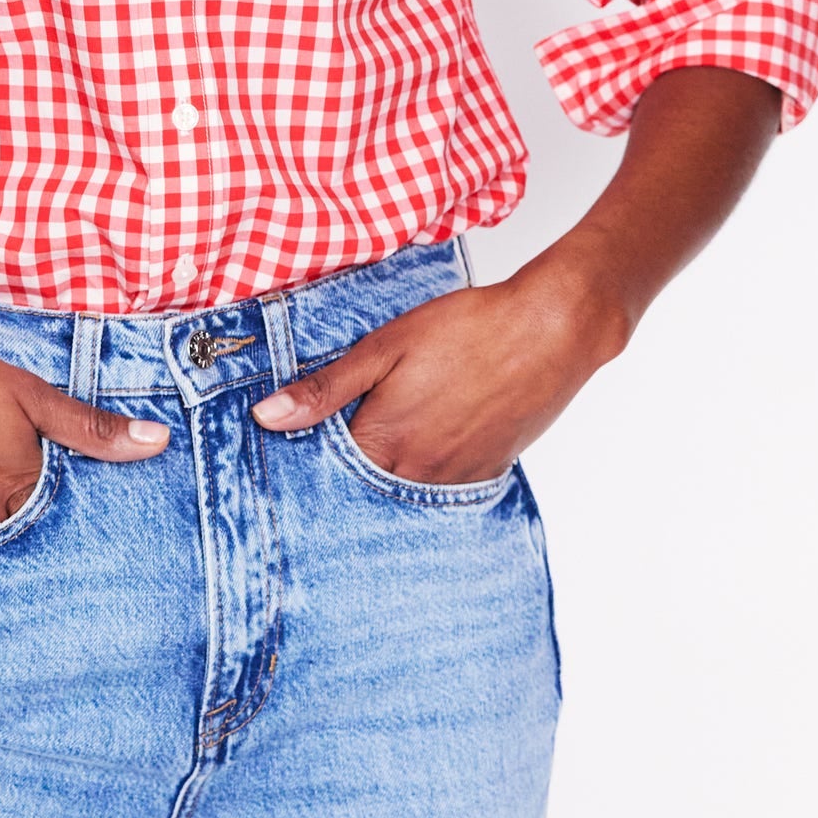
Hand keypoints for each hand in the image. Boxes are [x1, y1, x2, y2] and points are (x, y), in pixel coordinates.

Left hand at [250, 254, 630, 483]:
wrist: (551, 329)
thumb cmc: (468, 329)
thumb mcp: (384, 347)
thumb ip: (324, 388)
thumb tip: (266, 417)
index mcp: (383, 442)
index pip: (325, 472)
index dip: (309, 455)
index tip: (293, 446)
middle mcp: (417, 474)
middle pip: (363, 487)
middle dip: (345, 469)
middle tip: (340, 440)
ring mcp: (455, 479)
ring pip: (403, 489)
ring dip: (388, 471)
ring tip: (390, 433)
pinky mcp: (486, 472)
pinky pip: (442, 486)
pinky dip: (426, 470)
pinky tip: (428, 438)